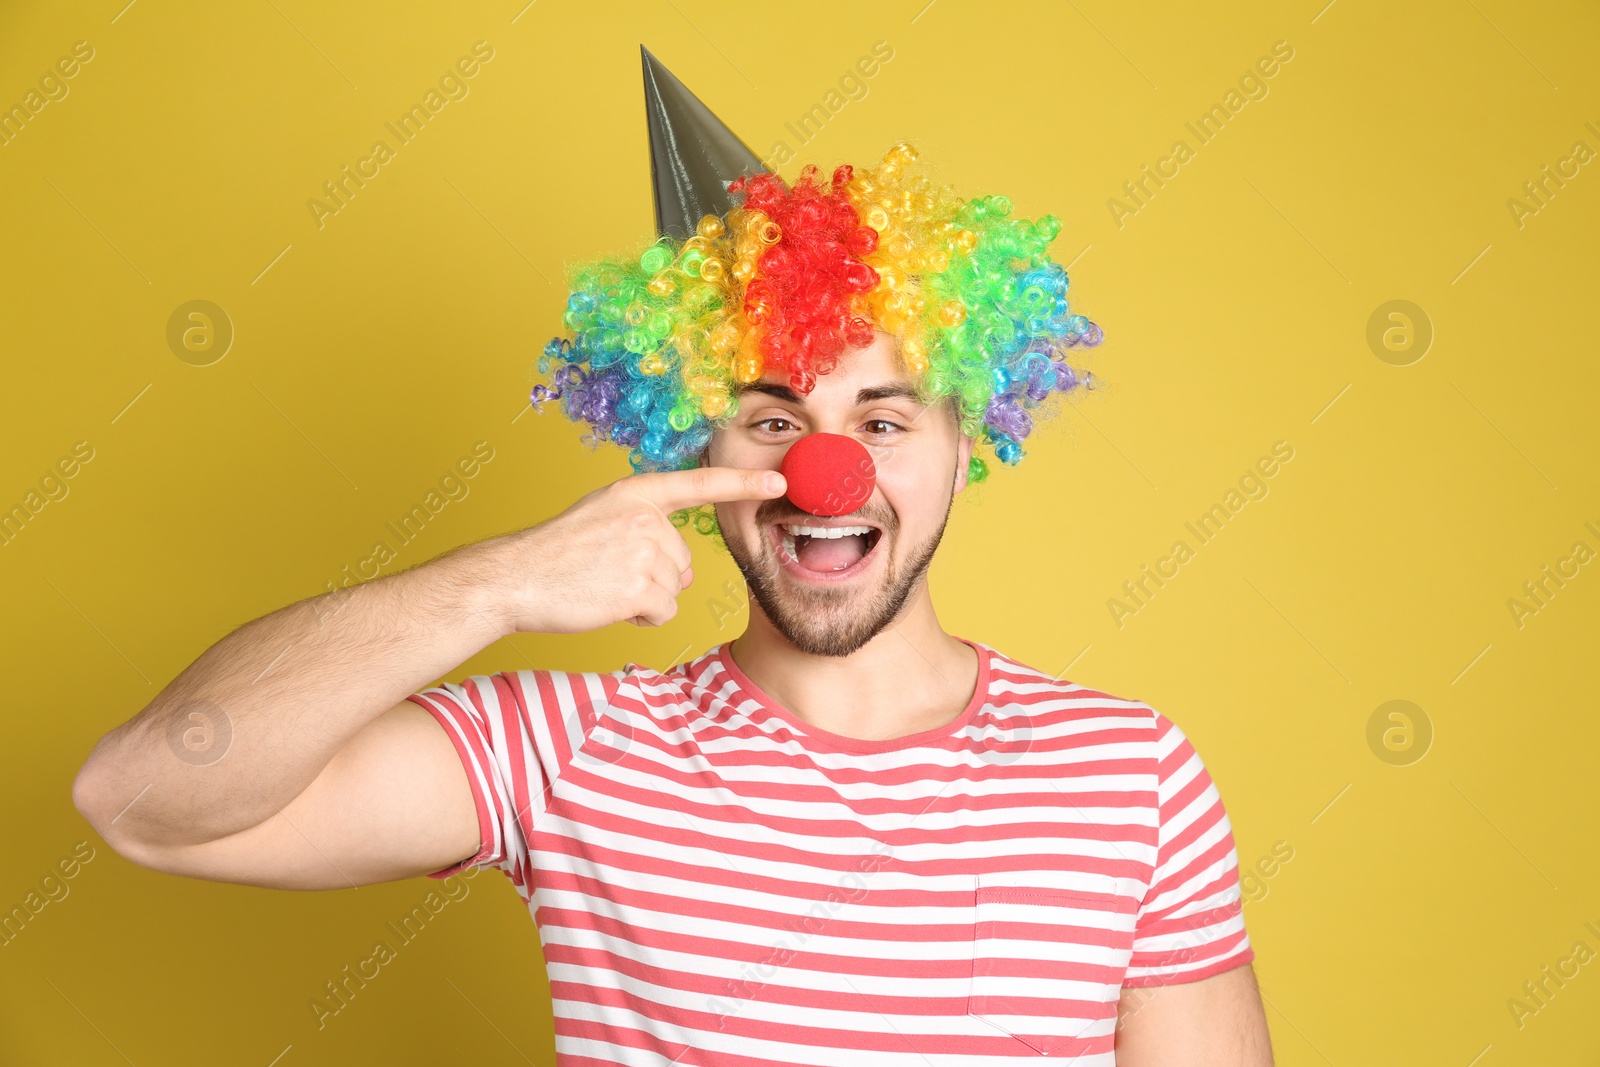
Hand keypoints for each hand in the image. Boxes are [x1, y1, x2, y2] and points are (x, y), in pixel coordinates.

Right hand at [503, 466, 785, 632]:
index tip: (780, 482)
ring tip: (602, 586)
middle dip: (653, 577)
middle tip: (606, 573)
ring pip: (674, 589)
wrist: (514, 579)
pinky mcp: (640, 586)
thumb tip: (683, 566)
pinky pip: (663, 612)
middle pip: (683, 561)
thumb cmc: (554, 556)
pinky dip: (640, 617)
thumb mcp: (601, 518)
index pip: (700, 484)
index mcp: (637, 493)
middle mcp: (645, 516)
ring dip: (644, 598)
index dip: (743, 484)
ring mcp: (644, 551)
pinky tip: (606, 603)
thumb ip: (645, 526)